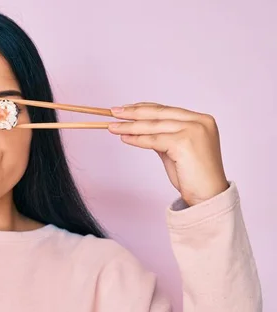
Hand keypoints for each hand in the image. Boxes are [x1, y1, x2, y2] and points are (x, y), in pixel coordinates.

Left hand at [108, 102, 228, 206]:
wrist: (208, 195)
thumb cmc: (193, 176)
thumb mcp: (175, 150)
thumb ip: (162, 138)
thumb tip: (140, 130)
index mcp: (201, 120)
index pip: (167, 110)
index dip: (145, 108)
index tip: (127, 108)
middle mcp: (199, 122)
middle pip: (159, 114)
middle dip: (133, 112)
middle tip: (114, 111)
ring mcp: (193, 130)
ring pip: (154, 126)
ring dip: (130, 126)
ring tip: (113, 126)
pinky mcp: (184, 142)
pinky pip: (154, 140)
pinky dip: (137, 139)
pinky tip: (124, 138)